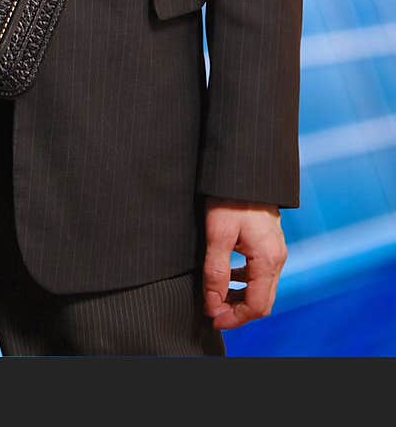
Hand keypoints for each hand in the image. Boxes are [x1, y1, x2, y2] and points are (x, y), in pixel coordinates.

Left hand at [203, 197, 287, 328]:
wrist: (243, 171)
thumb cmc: (230, 199)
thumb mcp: (217, 235)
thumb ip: (216, 271)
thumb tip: (213, 303)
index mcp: (268, 260)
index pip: (256, 306)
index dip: (234, 318)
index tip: (213, 318)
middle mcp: (277, 258)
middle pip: (262, 302)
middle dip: (237, 312)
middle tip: (213, 312)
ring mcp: (276, 251)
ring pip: (262, 289)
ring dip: (240, 298)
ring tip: (216, 296)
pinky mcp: (270, 244)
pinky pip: (261, 274)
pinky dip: (244, 282)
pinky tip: (227, 276)